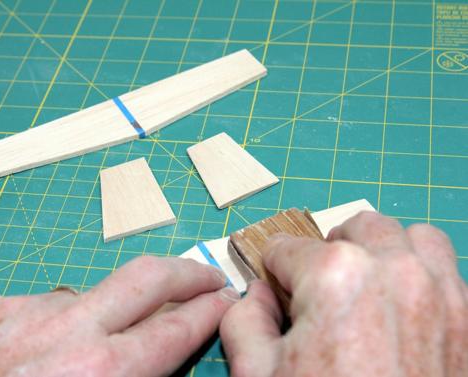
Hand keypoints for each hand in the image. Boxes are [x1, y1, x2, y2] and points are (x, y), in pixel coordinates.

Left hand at [0, 256, 238, 376]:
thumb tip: (148, 362)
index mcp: (98, 372)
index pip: (175, 329)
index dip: (208, 311)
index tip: (225, 298)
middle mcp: (63, 327)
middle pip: (148, 278)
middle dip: (188, 271)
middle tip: (208, 274)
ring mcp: (19, 305)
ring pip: (80, 299)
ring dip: (92, 320)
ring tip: (64, 361)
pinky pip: (26, 308)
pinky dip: (34, 330)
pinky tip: (8, 363)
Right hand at [220, 212, 467, 375]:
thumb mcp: (257, 374)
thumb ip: (243, 319)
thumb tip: (256, 294)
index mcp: (334, 275)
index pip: (287, 249)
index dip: (274, 272)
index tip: (277, 291)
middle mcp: (393, 268)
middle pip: (353, 227)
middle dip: (328, 250)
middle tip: (318, 287)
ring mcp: (439, 289)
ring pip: (409, 235)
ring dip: (383, 249)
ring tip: (366, 283)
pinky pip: (446, 268)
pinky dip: (421, 271)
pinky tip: (402, 304)